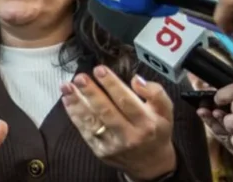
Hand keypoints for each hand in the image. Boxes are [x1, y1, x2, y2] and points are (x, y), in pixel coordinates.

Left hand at [61, 66, 175, 180]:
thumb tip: (136, 80)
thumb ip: (156, 93)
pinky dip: (74, 114)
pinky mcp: (100, 150)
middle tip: (80, 78)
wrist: (151, 163)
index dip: (112, 84)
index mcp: (146, 124)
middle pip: (107, 111)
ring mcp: (113, 145)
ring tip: (66, 86)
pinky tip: (67, 100)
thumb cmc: (156, 131)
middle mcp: (129, 136)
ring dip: (77, 102)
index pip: (126, 101)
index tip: (100, 69)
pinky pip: (85, 130)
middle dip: (91, 93)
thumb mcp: (165, 112)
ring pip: (92, 121)